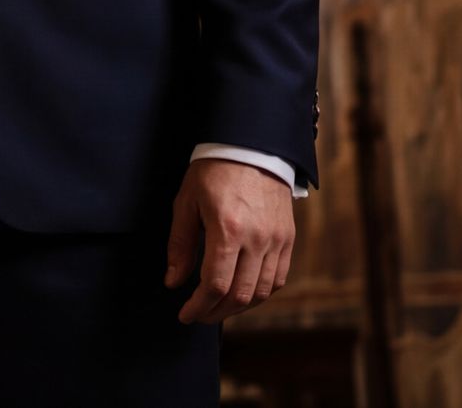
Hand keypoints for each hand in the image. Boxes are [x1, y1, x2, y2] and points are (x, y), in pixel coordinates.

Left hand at [164, 157, 293, 322]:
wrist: (252, 147)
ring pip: (261, 292)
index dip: (199, 307)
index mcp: (227, 230)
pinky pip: (278, 278)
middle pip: (239, 295)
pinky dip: (260, 293)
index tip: (185, 315)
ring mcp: (276, 240)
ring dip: (238, 307)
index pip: (215, 285)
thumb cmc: (213, 172)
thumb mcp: (186, 203)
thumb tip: (173, 282)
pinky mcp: (288, 238)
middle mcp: (257, 240)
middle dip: (216, 312)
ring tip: (218, 308)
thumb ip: (180, 245)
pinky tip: (243, 293)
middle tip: (199, 315)